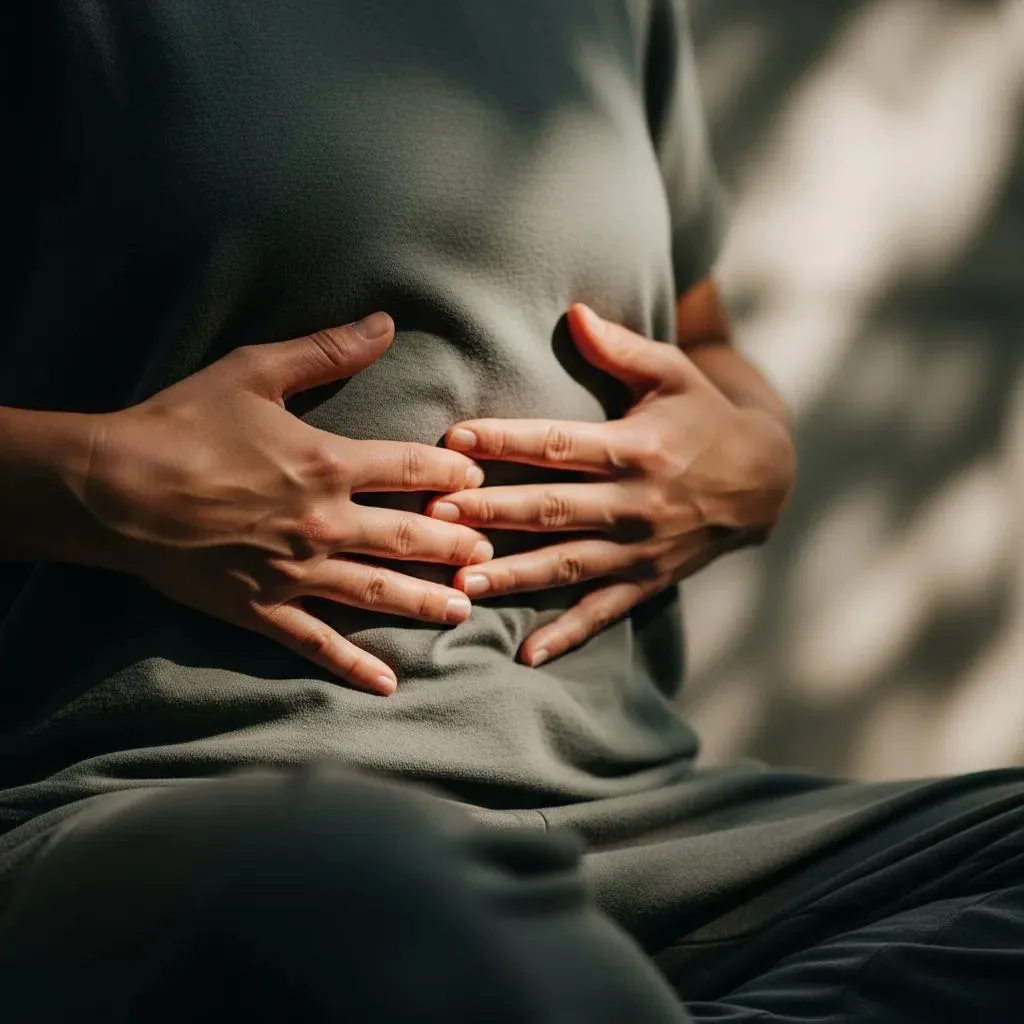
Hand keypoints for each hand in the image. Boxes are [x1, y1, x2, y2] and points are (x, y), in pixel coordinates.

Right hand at [81, 314, 491, 694]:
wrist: (112, 487)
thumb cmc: (181, 423)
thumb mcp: (256, 371)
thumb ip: (326, 350)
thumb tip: (386, 323)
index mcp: (328, 463)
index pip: (412, 469)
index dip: (452, 474)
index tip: (478, 483)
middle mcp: (324, 522)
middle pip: (409, 537)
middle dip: (455, 545)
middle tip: (488, 555)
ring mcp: (296, 571)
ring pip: (378, 592)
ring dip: (426, 603)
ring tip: (464, 611)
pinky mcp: (263, 609)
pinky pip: (317, 643)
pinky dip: (353, 666)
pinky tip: (388, 684)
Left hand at [427, 304, 794, 666]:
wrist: (764, 481)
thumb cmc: (703, 417)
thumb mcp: (672, 373)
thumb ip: (621, 348)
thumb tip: (574, 311)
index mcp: (636, 448)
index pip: (560, 444)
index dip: (508, 440)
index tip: (456, 436)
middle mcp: (636, 504)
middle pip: (552, 508)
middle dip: (491, 511)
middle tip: (434, 513)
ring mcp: (641, 549)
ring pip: (567, 565)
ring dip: (513, 575)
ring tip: (461, 582)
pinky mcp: (647, 581)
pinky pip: (603, 612)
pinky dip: (566, 635)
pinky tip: (526, 654)